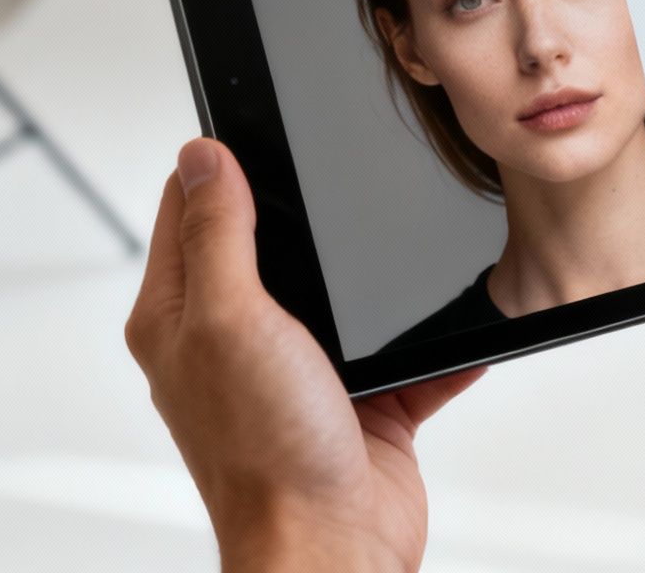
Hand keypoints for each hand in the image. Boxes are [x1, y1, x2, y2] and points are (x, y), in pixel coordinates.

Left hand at [125, 138, 484, 572]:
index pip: (193, 208)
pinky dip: (440, 343)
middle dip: (315, 208)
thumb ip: (222, 235)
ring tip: (409, 241)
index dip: (224, 159)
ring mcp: (302, 373)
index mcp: (183, 317)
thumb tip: (205, 155)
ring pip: (349, 295)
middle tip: (346, 163)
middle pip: (275, 241)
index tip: (262, 115)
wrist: (334, 550)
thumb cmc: (269, 455)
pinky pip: (412, 355)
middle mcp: (237, 342)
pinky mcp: (364, 405)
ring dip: (384, 278)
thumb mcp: (232, 320)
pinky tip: (461, 321)